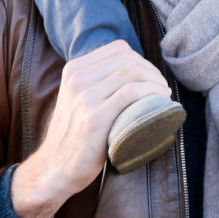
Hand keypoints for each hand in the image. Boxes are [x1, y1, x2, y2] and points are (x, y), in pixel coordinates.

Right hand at [10, 41, 171, 217]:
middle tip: (161, 87)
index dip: (141, 60)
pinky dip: (152, 92)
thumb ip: (98, 79)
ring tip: (163, 94)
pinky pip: (131, 93)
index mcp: (74, 69)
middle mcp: (77, 79)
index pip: (119, 49)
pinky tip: (161, 100)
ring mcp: (84, 98)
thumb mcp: (78, 97)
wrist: (55, 168)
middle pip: (129, 59)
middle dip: (152, 70)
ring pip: (132, 72)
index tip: (150, 77)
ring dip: (155, 81)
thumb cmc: (76, 134)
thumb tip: (137, 66)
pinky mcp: (94, 118)